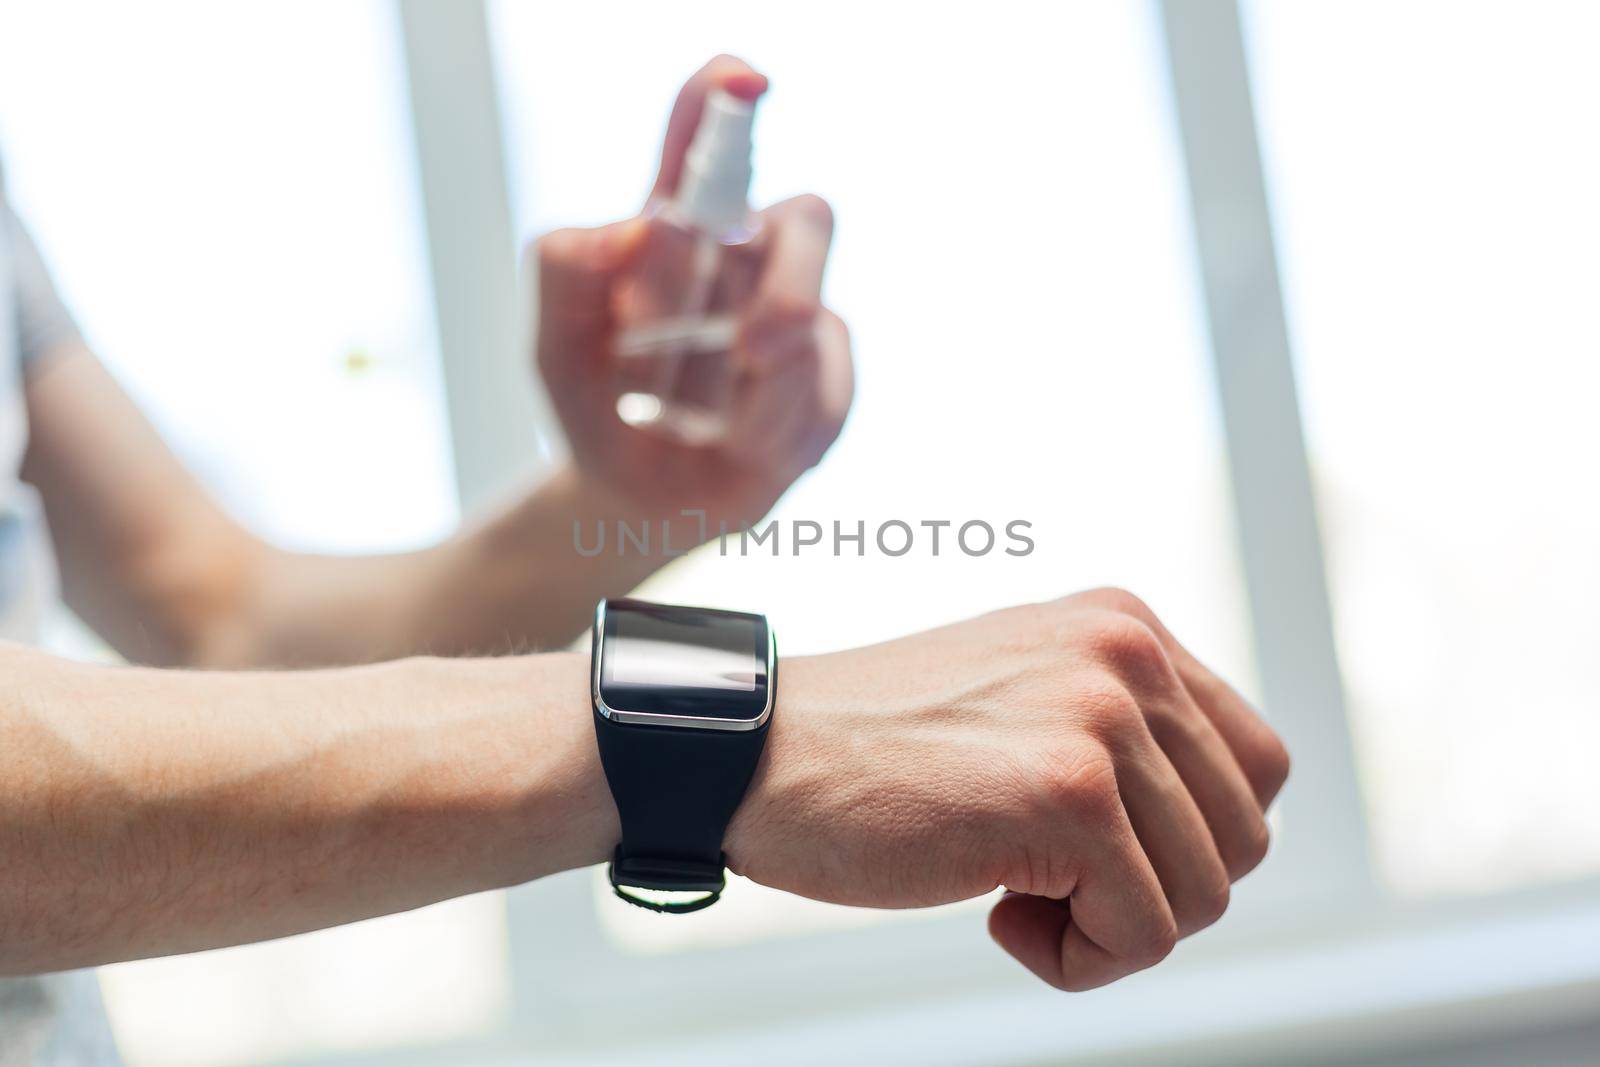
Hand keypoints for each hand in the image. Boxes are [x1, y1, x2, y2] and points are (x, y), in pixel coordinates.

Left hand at [533, 55, 852, 527]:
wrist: (635, 508)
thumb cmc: (598, 411)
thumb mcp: (555, 350)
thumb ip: (564, 276)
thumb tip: (632, 226)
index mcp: (678, 234)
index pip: (707, 145)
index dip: (727, 98)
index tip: (746, 78)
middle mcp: (748, 263)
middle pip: (808, 218)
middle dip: (794, 279)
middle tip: (755, 346)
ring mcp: (796, 324)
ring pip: (818, 318)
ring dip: (774, 382)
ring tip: (724, 427)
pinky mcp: (826, 383)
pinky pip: (825, 391)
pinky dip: (775, 429)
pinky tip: (741, 448)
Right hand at [726, 588, 1289, 990]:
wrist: (754, 756)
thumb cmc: (875, 752)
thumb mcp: (1022, 697)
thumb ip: (1123, 728)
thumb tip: (1222, 825)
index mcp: (1125, 624)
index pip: (1255, 765)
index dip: (1187, 838)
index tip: (1091, 849)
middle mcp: (1127, 653)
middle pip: (1243, 835)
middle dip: (1154, 889)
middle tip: (1047, 880)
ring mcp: (1102, 717)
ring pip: (1204, 894)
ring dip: (1111, 927)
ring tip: (1014, 892)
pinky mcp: (1070, 795)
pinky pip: (1144, 936)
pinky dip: (1076, 960)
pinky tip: (996, 914)